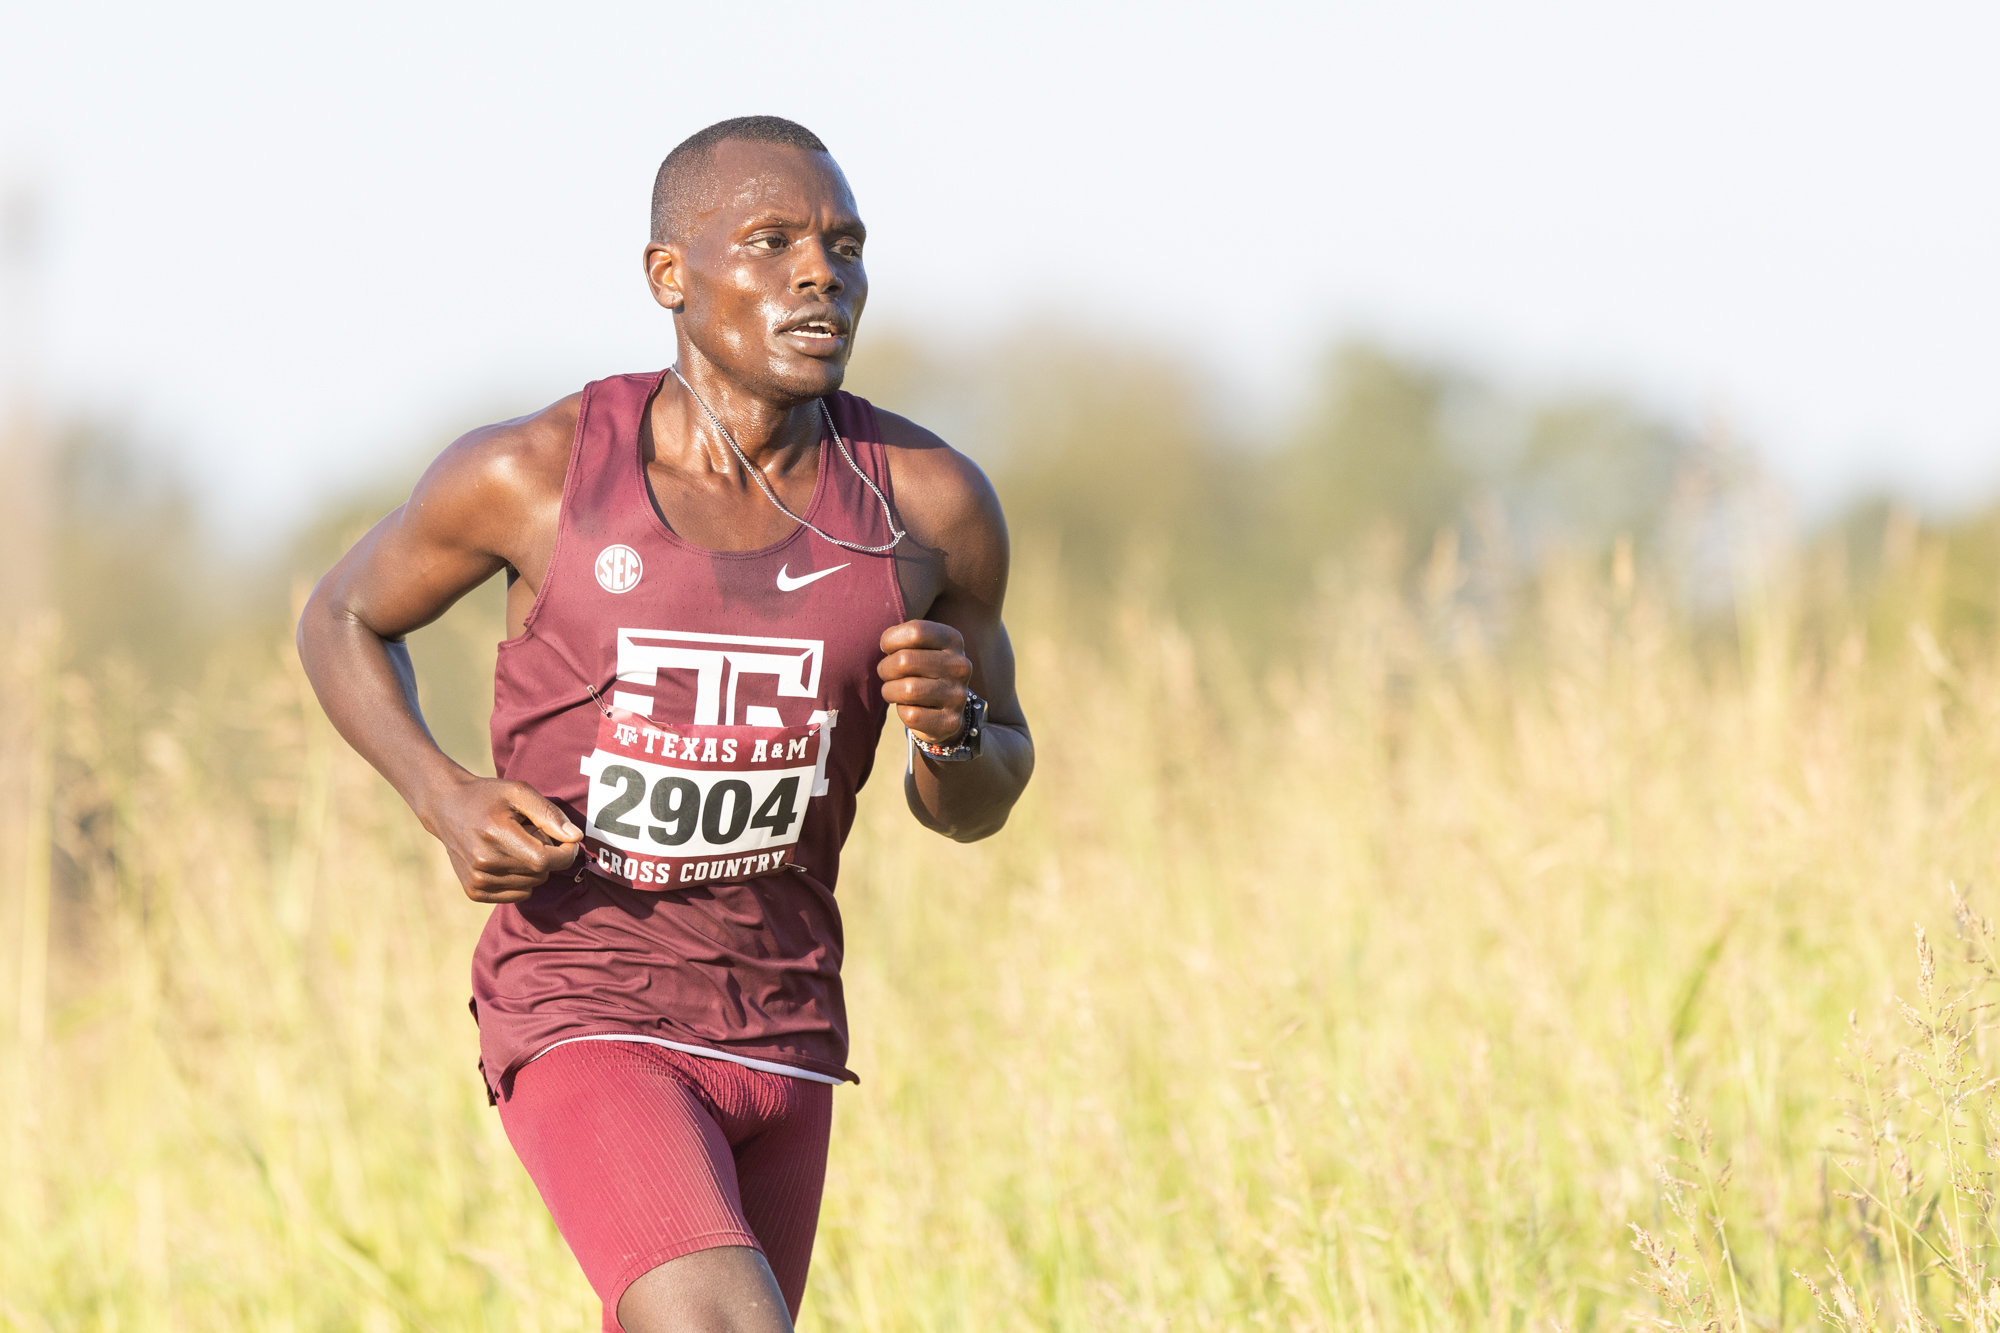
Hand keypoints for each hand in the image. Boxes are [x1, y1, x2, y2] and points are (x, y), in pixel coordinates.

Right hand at [420, 775, 582, 902]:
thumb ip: (549, 814)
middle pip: (541, 873)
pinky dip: (520, 880)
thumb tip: (575, 837)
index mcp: (496, 835)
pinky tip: (506, 859)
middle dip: (546, 855)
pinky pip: (517, 895)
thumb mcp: (519, 792)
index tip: (568, 840)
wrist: (446, 807)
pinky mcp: (474, 891)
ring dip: (532, 867)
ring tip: (514, 845)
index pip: (545, 860)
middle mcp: (484, 862)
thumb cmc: (488, 797)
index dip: (565, 852)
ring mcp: (477, 880)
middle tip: (529, 834)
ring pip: (531, 886)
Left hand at [879, 619, 972, 746]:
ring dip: (890, 691)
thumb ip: (904, 636)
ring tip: (893, 690)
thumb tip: (884, 643)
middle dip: (885, 668)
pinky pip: (911, 715)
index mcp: (953, 640)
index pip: (915, 632)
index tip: (887, 648)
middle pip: (905, 661)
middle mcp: (960, 666)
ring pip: (906, 690)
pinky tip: (909, 708)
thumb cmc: (920, 669)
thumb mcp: (919, 646)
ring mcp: (958, 695)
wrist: (944, 710)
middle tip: (887, 673)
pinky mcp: (951, 721)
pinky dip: (902, 712)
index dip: (891, 640)